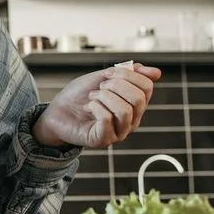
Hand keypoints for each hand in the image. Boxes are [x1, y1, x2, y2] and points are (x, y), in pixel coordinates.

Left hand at [32, 63, 161, 148]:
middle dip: (116, 85)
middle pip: (139, 99)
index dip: (127, 74)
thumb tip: (157, 73)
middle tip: (100, 87)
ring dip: (104, 96)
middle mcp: (131, 121)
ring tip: (92, 97)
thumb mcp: (103, 78)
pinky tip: (88, 107)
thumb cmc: (80, 96)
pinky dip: (95, 107)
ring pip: (125, 110)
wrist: (57, 111)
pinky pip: (107, 119)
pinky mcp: (103, 140)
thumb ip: (127, 73)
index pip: (147, 87)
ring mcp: (118, 133)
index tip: (107, 74)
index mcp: (134, 105)